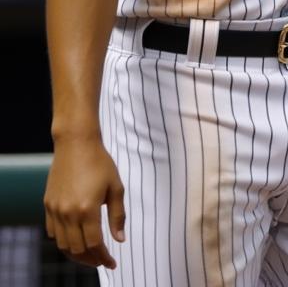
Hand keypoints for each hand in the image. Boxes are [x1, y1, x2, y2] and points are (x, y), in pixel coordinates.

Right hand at [45, 136, 124, 268]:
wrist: (76, 144)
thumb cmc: (100, 163)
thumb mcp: (116, 187)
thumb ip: (118, 215)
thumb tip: (120, 239)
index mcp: (87, 209)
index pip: (95, 244)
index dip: (104, 257)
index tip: (112, 263)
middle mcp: (68, 213)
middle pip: (77, 249)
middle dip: (91, 259)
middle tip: (102, 260)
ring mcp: (55, 210)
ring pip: (63, 245)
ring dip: (76, 254)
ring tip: (90, 255)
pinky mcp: (48, 205)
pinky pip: (53, 232)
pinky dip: (63, 241)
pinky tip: (75, 239)